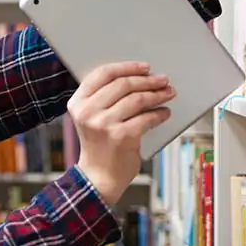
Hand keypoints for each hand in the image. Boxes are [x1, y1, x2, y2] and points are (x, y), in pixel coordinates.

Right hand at [67, 62, 174, 204]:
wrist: (98, 177)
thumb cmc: (99, 145)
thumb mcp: (91, 118)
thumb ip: (104, 98)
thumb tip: (137, 78)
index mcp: (78, 102)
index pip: (103, 74)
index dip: (127, 67)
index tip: (145, 68)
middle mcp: (88, 112)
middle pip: (123, 84)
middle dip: (147, 80)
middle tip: (162, 80)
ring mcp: (104, 124)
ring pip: (137, 99)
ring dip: (157, 95)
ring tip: (168, 94)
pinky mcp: (121, 137)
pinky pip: (146, 118)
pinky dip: (159, 114)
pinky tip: (164, 113)